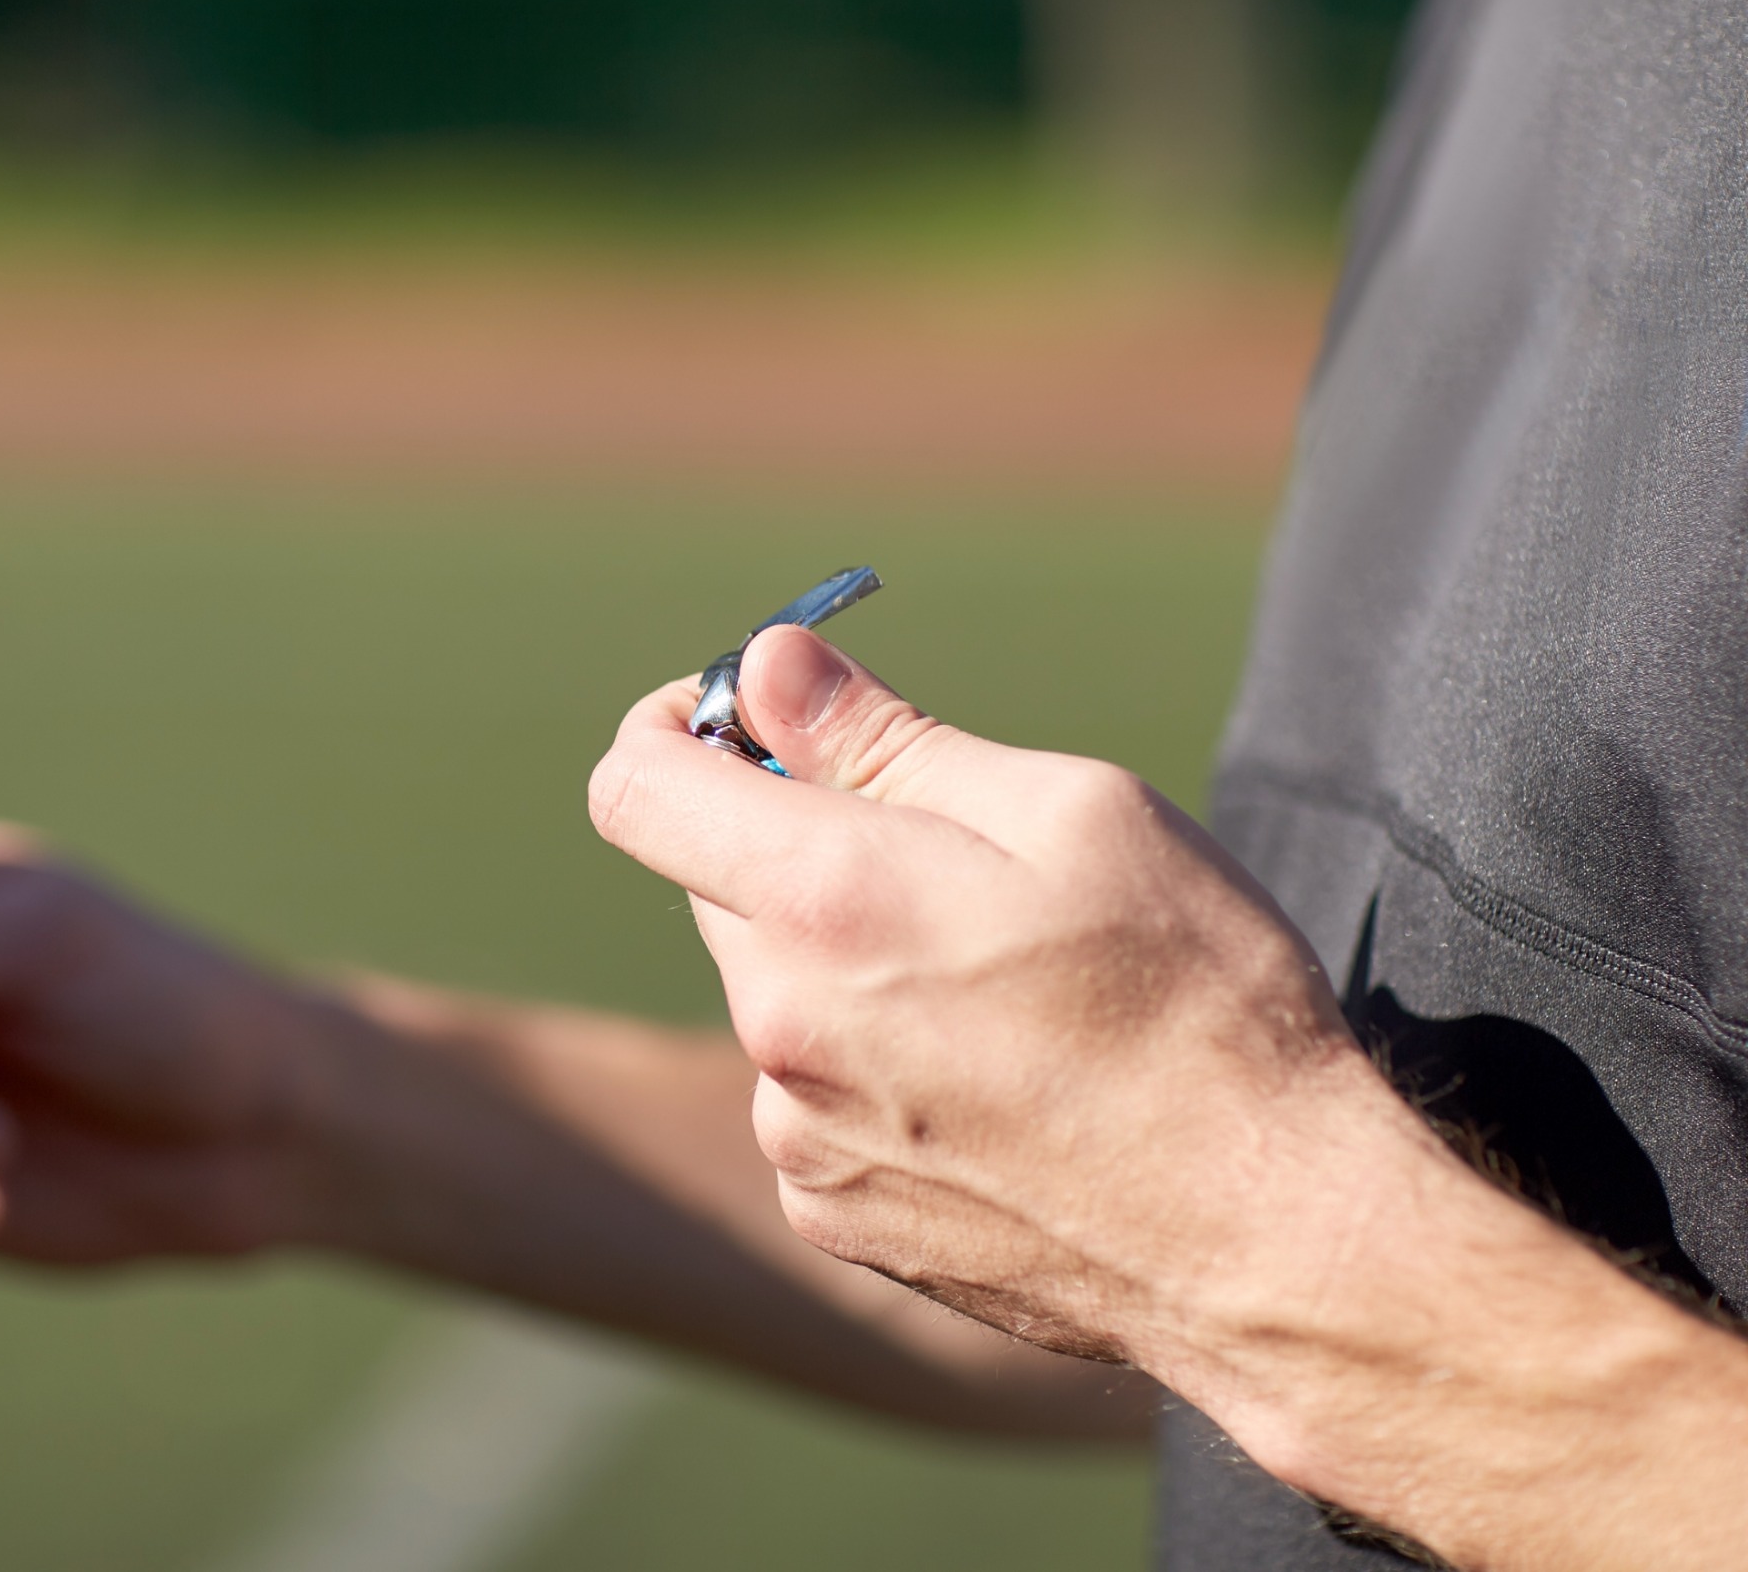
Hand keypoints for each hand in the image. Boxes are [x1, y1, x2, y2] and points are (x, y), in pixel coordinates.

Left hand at [586, 625, 1401, 1373]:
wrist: (1266, 1235)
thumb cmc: (1194, 999)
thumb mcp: (1072, 812)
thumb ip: (887, 736)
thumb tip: (765, 667)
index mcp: (824, 899)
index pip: (636, 788)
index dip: (672, 729)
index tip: (746, 721)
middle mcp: (777, 1022)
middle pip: (717, 886)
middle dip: (798, 846)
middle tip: (947, 861)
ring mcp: (795, 1131)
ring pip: (772, 994)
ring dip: (840, 964)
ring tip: (997, 993)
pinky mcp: (829, 1213)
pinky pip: (807, 1098)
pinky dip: (867, 1069)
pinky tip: (992, 1088)